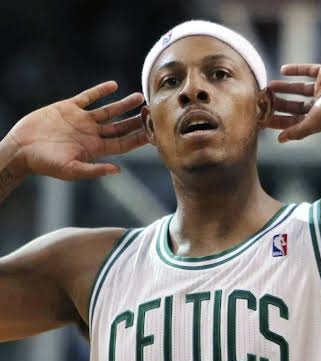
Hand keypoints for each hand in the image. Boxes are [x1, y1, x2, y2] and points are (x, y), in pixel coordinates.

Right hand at [5, 81, 147, 179]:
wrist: (22, 148)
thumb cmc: (46, 164)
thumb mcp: (72, 170)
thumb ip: (95, 170)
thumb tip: (117, 171)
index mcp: (95, 149)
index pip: (123, 144)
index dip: (138, 139)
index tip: (153, 133)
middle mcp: (92, 134)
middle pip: (120, 127)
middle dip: (136, 121)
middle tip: (153, 114)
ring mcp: (81, 120)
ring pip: (108, 111)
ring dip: (124, 104)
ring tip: (140, 97)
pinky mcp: (68, 108)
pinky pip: (87, 97)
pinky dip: (100, 91)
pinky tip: (113, 86)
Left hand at [267, 62, 320, 142]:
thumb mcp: (314, 122)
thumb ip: (297, 131)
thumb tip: (280, 140)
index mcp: (318, 119)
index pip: (293, 121)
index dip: (278, 121)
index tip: (263, 119)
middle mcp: (320, 105)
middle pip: (294, 106)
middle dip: (279, 104)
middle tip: (263, 101)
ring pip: (299, 89)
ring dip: (284, 88)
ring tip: (269, 86)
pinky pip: (309, 70)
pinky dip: (296, 70)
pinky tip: (283, 70)